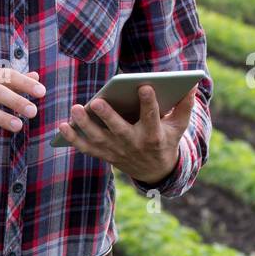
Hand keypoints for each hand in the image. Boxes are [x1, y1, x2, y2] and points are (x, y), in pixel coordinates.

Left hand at [58, 84, 196, 185]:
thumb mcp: (178, 127)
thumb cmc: (166, 140)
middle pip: (119, 130)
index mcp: (154, 135)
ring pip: (98, 139)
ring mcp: (117, 151)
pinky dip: (73, 139)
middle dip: (108, 116)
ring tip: (76, 108)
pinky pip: (86, 148)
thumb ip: (184, 106)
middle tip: (97, 101)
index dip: (149, 103)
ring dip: (84, 125)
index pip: (152, 118)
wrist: (155, 171)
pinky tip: (62, 126)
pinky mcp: (104, 155)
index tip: (145, 86)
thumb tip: (192, 85)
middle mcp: (134, 144)